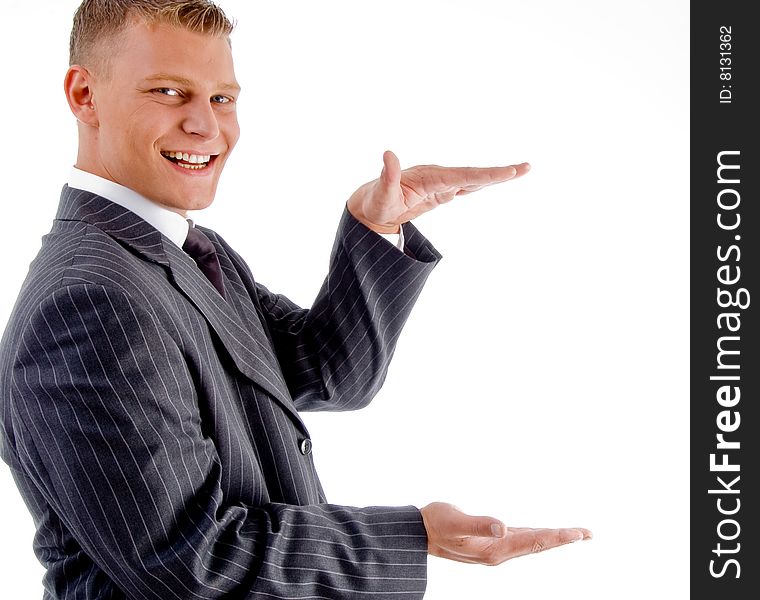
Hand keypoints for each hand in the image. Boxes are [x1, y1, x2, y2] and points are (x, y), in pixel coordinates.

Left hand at [346, 150, 529, 233]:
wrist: (372, 206)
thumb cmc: (375, 202)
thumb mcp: (380, 193)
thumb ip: (388, 175)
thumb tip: (388, 154)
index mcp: (428, 177)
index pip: (462, 176)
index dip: (485, 175)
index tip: (506, 173)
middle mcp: (438, 176)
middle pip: (473, 175)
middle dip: (499, 173)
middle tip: (525, 168)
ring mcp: (441, 183)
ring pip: (473, 179)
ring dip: (496, 176)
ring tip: (521, 170)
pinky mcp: (441, 191)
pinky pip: (467, 186)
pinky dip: (483, 182)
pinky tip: (498, 180)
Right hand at [420, 502, 591, 565]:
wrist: (419, 533)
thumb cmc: (436, 523)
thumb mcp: (455, 521)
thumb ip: (478, 524)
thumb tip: (502, 526)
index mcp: (494, 549)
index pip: (532, 542)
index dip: (555, 537)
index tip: (578, 533)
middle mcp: (499, 551)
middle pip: (538, 544)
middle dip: (563, 539)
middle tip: (588, 533)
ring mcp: (496, 548)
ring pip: (532, 543)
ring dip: (553, 538)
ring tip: (574, 534)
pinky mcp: (492, 542)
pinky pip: (522, 539)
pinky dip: (537, 536)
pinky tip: (541, 533)